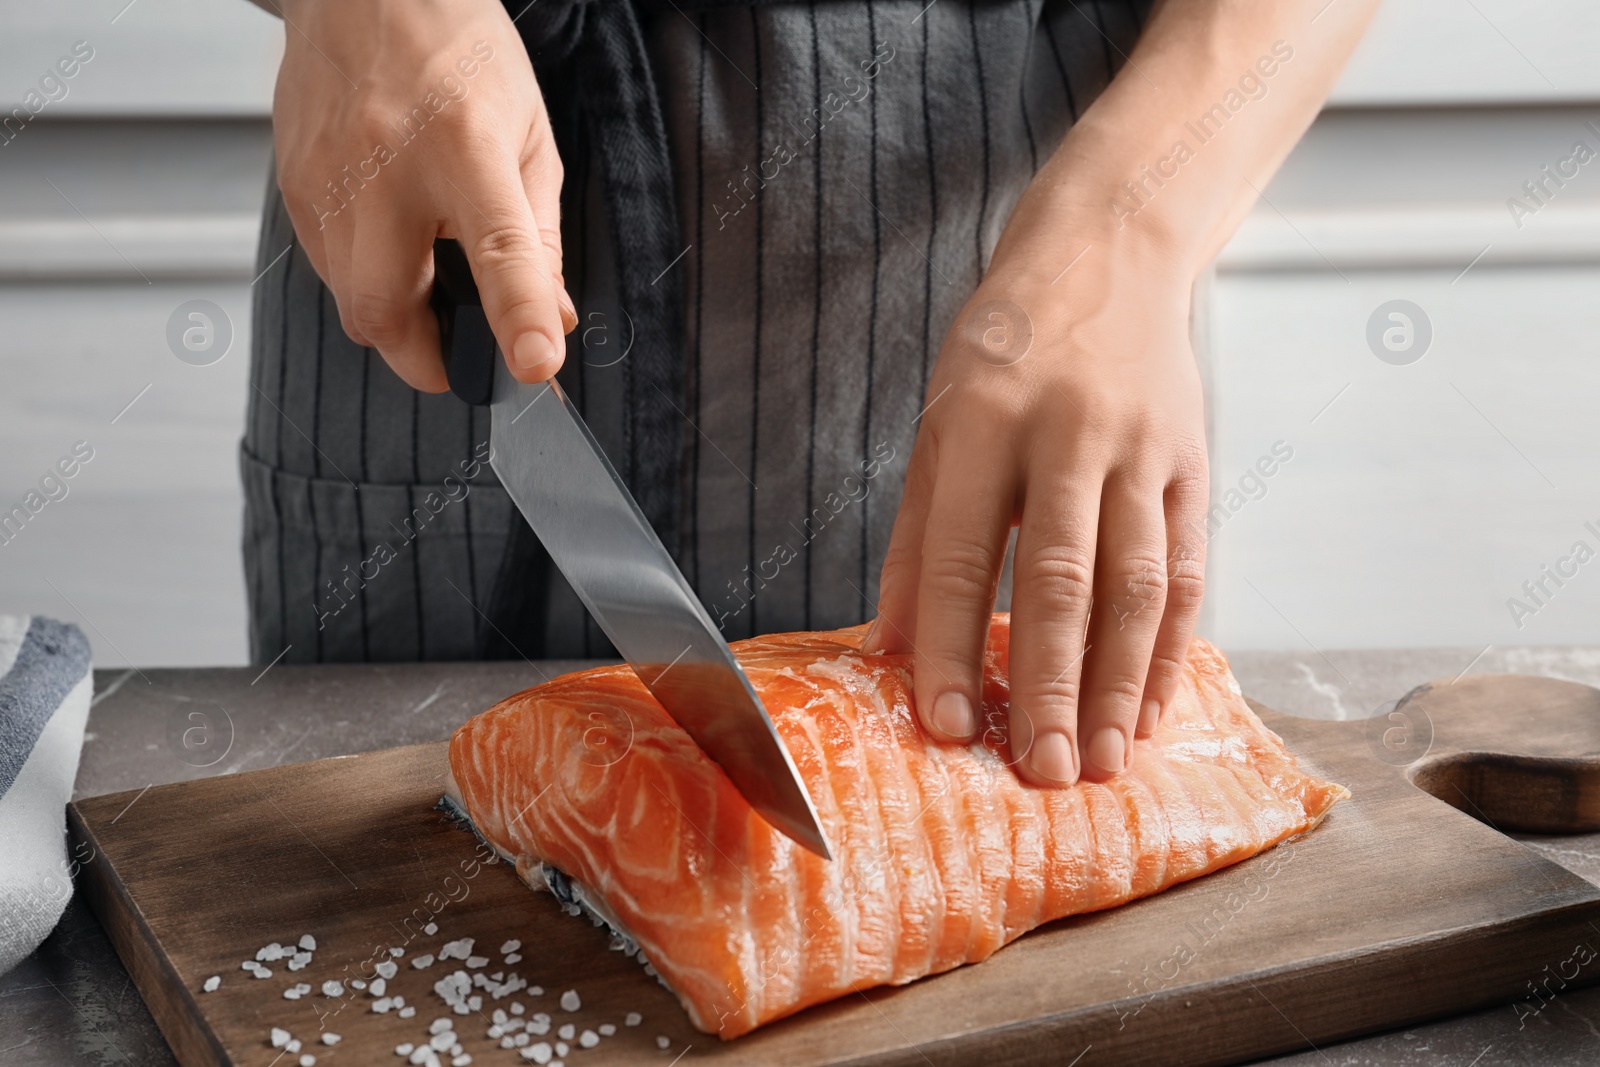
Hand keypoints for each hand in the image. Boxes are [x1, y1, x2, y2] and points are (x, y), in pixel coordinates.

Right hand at [270, 0, 574, 390]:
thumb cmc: (457, 57)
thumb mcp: (529, 137)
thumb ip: (539, 238)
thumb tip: (550, 320)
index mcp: (464, 146)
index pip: (497, 250)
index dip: (516, 317)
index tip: (533, 367)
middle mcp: (386, 166)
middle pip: (385, 310)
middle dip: (425, 358)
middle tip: (461, 353)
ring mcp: (328, 178)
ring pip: (350, 300)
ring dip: (395, 316)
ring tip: (428, 275)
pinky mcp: (292, 184)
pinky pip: (327, 267)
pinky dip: (364, 278)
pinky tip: (390, 240)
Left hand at [868, 240, 1207, 786]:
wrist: (1108, 256)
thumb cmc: (1004, 352)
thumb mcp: (937, 422)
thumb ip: (916, 535)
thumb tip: (889, 647)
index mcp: (983, 421)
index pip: (964, 553)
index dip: (955, 646)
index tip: (949, 727)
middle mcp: (1067, 434)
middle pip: (1063, 579)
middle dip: (1053, 686)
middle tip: (1042, 772)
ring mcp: (1140, 449)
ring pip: (1137, 585)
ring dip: (1121, 683)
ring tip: (1104, 762)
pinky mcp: (1191, 465)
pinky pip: (1187, 570)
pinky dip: (1171, 648)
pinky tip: (1152, 709)